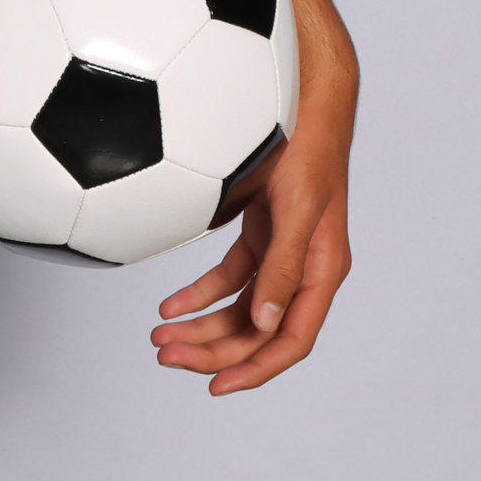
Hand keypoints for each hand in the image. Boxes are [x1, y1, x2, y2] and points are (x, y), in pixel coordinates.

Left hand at [150, 78, 354, 392]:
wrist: (302, 94)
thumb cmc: (307, 146)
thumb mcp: (296, 207)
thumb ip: (281, 266)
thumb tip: (264, 325)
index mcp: (321, 269)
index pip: (291, 339)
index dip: (255, 369)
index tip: (215, 387)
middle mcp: (303, 268)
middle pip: (259, 330)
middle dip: (214, 350)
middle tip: (165, 355)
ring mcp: (280, 250)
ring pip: (241, 308)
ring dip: (203, 326)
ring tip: (159, 337)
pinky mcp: (260, 230)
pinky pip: (230, 276)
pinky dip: (200, 293)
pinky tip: (170, 305)